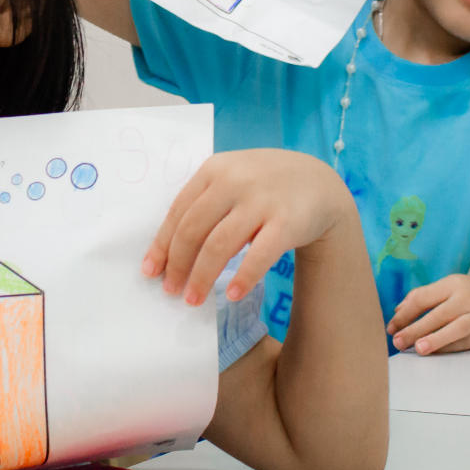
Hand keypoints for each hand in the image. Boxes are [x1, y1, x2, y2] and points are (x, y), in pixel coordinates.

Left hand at [142, 149, 349, 306]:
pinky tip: (232, 295)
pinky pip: (259, 255)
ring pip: (219, 246)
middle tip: (171, 291)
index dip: (162, 245)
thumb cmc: (263, 186)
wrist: (319, 183)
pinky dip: (243, 277)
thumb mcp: (231, 179)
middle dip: (178, 265)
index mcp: (214, 170)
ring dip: (202, 277)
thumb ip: (203, 202)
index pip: (178, 212)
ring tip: (193, 300)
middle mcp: (234, 181)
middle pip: (193, 230)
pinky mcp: (287, 222)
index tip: (150, 271)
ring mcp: (261, 201)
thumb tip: (167, 250)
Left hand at [388, 274, 469, 354]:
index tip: (391, 326)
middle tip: (397, 341)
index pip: (423, 298)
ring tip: (417, 348)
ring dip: (435, 340)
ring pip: (454, 330)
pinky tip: (433, 353)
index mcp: (453, 284)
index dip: (405, 314)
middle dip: (414, 329)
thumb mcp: (450, 287)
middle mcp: (467, 299)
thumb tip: (398, 312)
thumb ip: (424, 297)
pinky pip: (463, 343)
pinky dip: (447, 348)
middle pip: (437, 315)